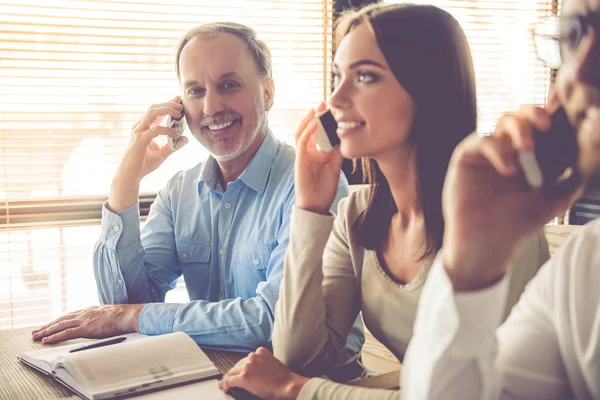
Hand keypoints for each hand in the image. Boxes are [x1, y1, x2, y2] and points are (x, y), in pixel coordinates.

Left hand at [30, 304, 144, 343]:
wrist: (128, 315)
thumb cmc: (122, 316)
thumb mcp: (108, 315)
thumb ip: (100, 318)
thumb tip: (100, 324)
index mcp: (89, 310)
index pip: (69, 316)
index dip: (58, 321)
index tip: (49, 325)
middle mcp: (84, 313)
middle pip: (61, 319)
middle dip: (47, 325)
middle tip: (35, 331)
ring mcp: (84, 320)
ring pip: (60, 325)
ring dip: (46, 331)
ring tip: (36, 336)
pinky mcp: (86, 328)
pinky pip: (66, 333)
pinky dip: (54, 336)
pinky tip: (46, 340)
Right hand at [109, 96, 188, 211]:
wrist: (130, 176)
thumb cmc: (143, 165)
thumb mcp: (162, 154)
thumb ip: (173, 146)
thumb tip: (186, 139)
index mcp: (144, 129)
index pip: (156, 112)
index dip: (167, 104)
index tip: (178, 99)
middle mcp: (140, 128)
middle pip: (153, 108)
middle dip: (168, 104)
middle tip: (181, 104)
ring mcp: (138, 132)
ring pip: (152, 113)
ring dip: (167, 110)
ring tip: (179, 113)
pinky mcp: (139, 140)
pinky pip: (155, 130)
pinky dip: (167, 130)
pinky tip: (176, 135)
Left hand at [218, 347, 308, 399]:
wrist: (287, 385)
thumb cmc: (283, 379)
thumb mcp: (272, 363)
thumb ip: (262, 363)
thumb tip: (254, 372)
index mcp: (260, 351)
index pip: (246, 359)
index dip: (241, 367)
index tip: (239, 371)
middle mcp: (252, 357)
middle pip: (237, 365)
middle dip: (234, 373)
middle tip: (230, 379)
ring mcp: (247, 366)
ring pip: (232, 372)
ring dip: (228, 378)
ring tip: (225, 385)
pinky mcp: (243, 377)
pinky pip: (229, 380)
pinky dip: (225, 384)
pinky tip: (225, 388)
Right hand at [294, 103, 343, 214]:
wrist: (316, 204)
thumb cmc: (324, 189)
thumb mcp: (335, 167)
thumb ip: (337, 152)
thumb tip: (343, 137)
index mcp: (316, 153)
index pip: (318, 133)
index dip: (323, 121)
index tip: (332, 110)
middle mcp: (308, 152)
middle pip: (308, 129)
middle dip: (314, 115)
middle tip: (323, 103)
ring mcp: (303, 155)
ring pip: (302, 132)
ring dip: (308, 119)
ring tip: (316, 108)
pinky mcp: (299, 159)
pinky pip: (301, 142)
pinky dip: (307, 132)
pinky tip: (314, 124)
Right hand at [442, 105, 582, 290]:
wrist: (488, 242)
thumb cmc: (518, 223)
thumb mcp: (556, 200)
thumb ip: (574, 178)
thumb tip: (588, 153)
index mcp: (531, 156)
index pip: (542, 126)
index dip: (554, 112)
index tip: (568, 107)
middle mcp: (509, 148)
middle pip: (523, 115)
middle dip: (536, 113)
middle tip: (547, 124)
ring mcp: (487, 151)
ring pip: (503, 121)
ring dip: (519, 128)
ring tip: (528, 147)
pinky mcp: (467, 156)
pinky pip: (482, 139)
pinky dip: (498, 149)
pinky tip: (509, 170)